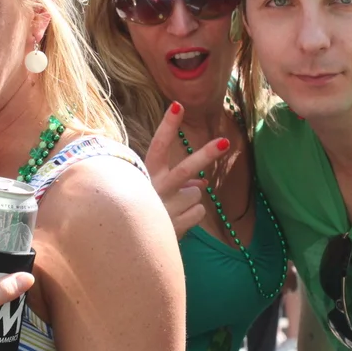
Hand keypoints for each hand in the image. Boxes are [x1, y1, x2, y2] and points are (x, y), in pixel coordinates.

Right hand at [143, 102, 231, 238]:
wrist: (125, 245)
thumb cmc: (138, 208)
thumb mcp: (152, 189)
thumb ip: (175, 181)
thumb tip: (202, 181)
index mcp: (144, 176)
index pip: (157, 147)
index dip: (168, 126)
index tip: (178, 105)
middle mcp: (154, 191)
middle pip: (185, 169)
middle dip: (206, 154)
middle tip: (225, 141)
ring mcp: (166, 210)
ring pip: (196, 192)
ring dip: (190, 198)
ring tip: (172, 208)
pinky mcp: (176, 227)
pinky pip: (198, 212)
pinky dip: (192, 215)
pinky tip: (176, 222)